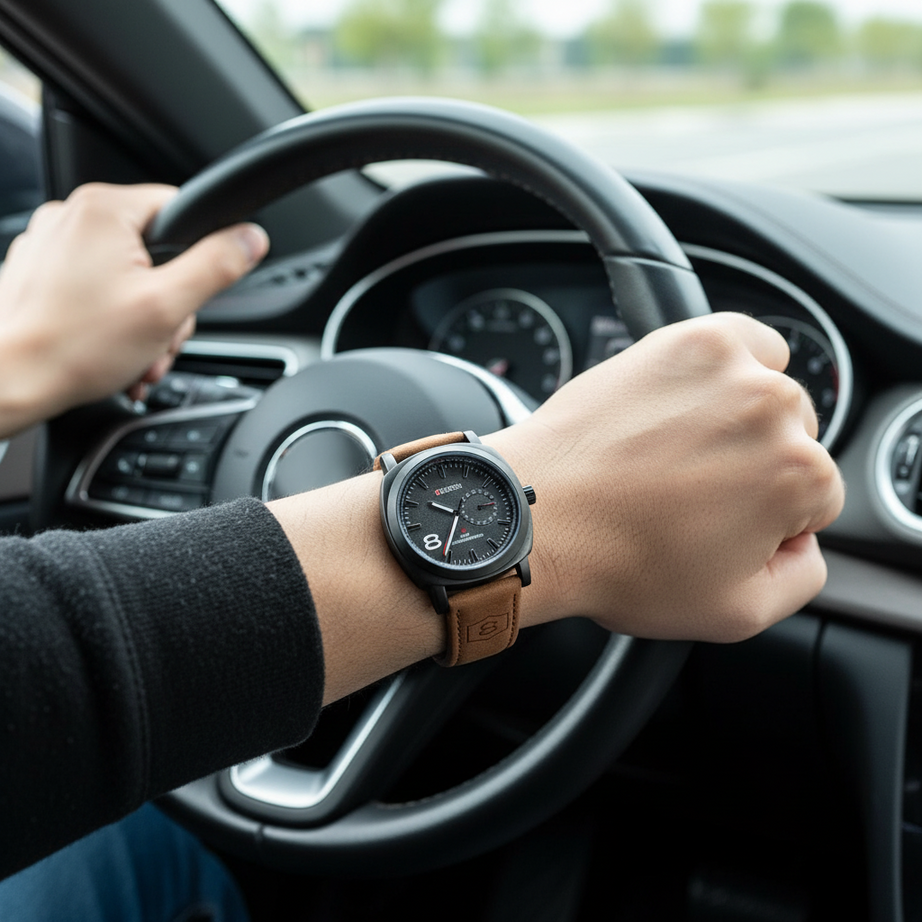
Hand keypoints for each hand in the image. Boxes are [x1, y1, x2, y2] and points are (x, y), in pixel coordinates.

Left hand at [0, 182, 268, 436]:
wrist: (11, 381)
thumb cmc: (76, 347)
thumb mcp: (168, 307)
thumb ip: (217, 266)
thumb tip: (250, 238)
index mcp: (103, 209)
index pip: (178, 210)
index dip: (199, 255)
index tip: (192, 293)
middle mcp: (70, 216)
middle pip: (155, 251)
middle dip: (169, 305)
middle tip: (161, 340)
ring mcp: (49, 244)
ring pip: (127, 275)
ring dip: (144, 320)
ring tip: (136, 355)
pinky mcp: (38, 272)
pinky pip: (94, 288)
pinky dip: (111, 319)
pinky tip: (113, 350)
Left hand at [487, 312, 844, 642]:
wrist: (539, 514)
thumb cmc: (619, 561)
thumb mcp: (734, 612)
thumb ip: (800, 578)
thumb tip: (804, 543)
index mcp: (798, 476)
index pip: (816, 497)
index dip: (771, 519)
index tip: (724, 522)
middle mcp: (772, 410)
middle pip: (794, 440)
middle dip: (755, 466)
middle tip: (693, 491)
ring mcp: (727, 368)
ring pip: (770, 392)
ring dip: (741, 418)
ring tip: (678, 450)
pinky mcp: (683, 340)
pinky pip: (739, 341)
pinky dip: (729, 365)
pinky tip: (689, 401)